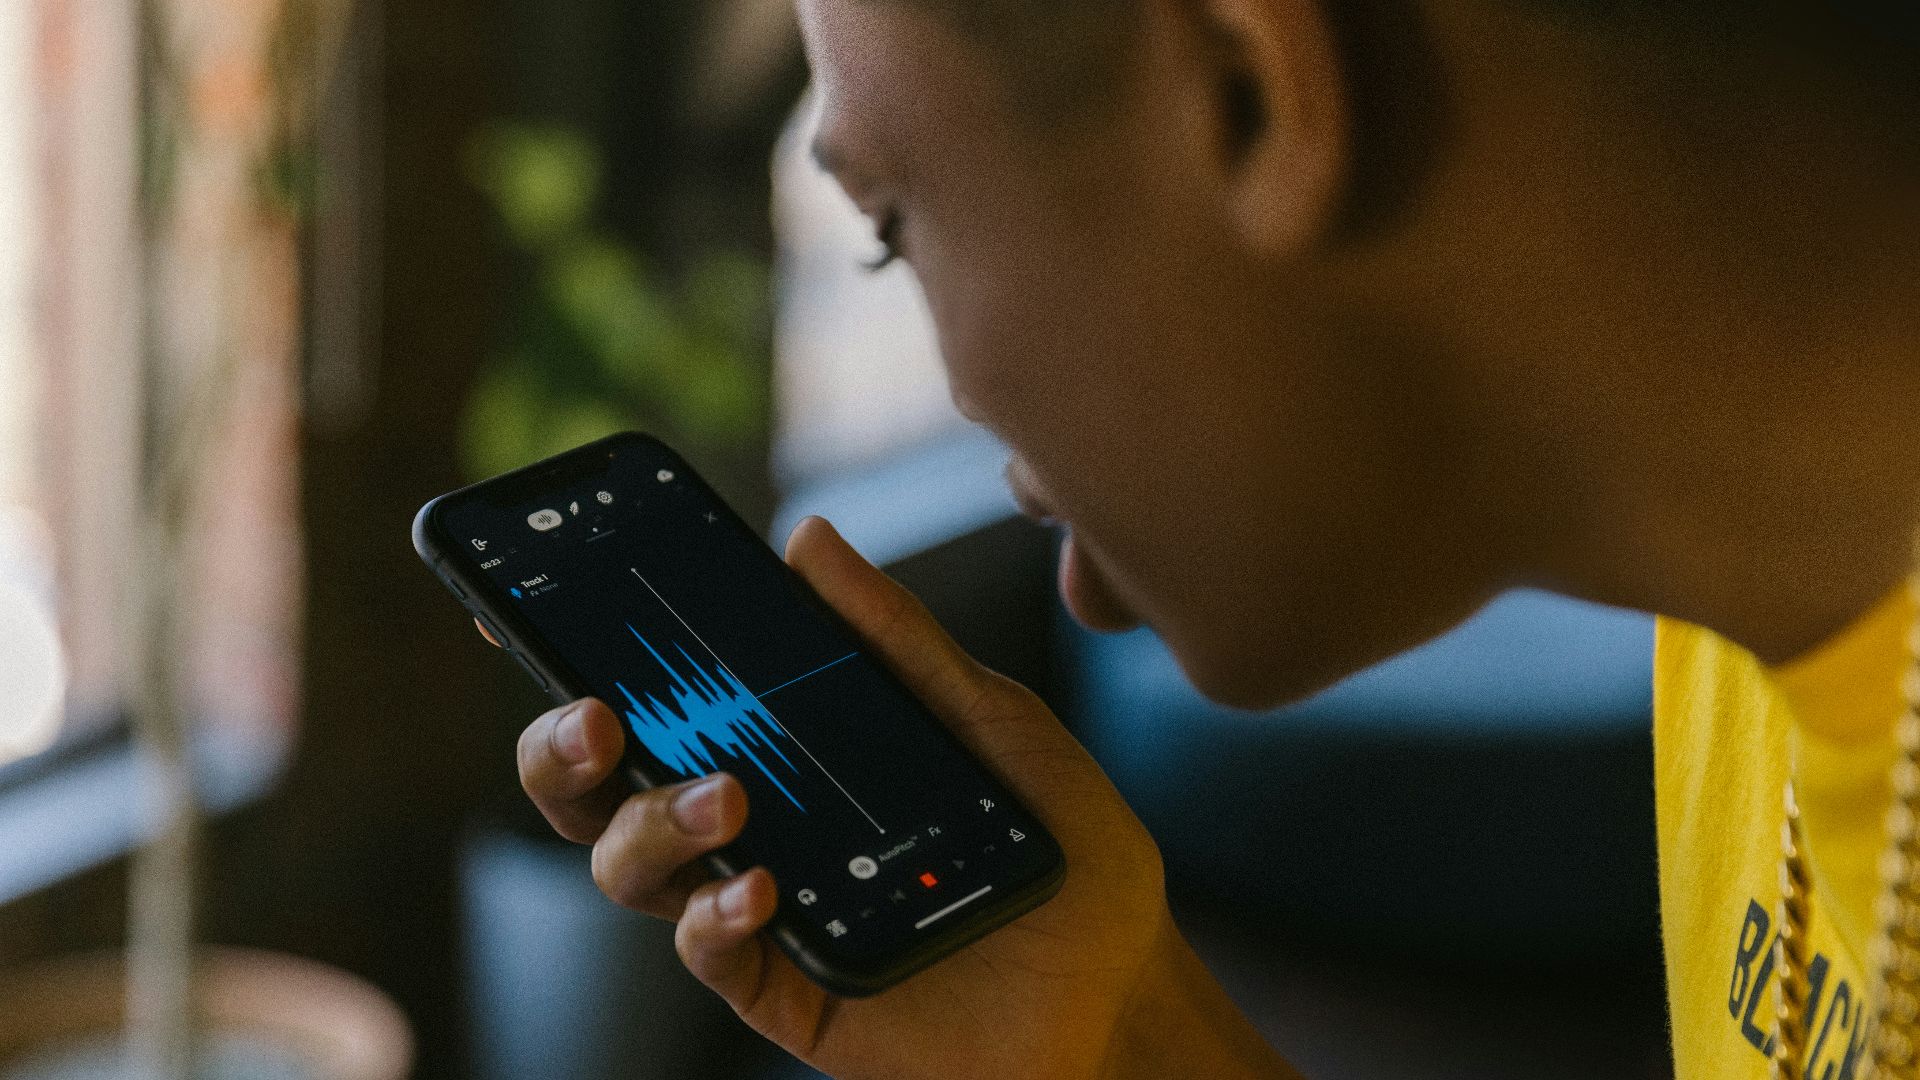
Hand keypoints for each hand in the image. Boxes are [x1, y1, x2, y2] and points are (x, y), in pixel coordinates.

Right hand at [515, 517, 1294, 1079]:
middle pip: (602, 792)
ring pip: (631, 873)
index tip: (525, 613)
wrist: (1126, 976)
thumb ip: (893, 640)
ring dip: (650, 826)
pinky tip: (760, 888)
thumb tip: (806, 539)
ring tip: (725, 798)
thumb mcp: (986, 720)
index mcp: (782, 756)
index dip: (580, 663)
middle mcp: (752, 831)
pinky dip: (714, 920)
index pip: (659, 708)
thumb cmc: (1056, 844)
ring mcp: (762, 913)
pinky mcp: (789, 994)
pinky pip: (710, 958)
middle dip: (560, 751)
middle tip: (593, 714)